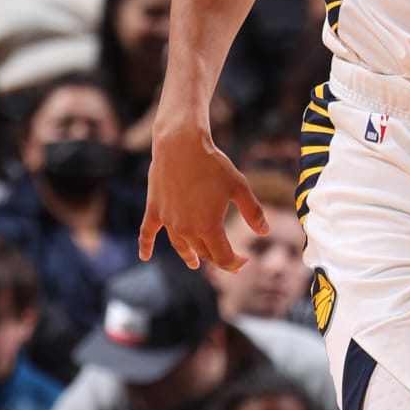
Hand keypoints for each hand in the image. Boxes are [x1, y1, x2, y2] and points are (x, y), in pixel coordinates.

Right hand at [141, 124, 266, 272]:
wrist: (181, 145)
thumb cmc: (213, 164)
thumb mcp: (240, 187)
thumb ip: (253, 212)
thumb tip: (265, 231)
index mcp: (209, 227)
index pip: (223, 257)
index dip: (236, 263)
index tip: (245, 259)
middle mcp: (187, 229)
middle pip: (204, 253)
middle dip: (219, 260)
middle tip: (229, 259)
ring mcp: (168, 221)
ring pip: (181, 247)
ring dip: (190, 257)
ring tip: (194, 264)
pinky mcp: (155, 210)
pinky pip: (148, 233)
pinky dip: (146, 246)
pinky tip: (144, 257)